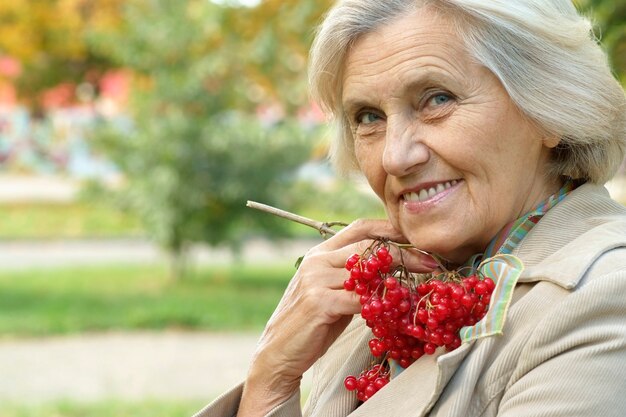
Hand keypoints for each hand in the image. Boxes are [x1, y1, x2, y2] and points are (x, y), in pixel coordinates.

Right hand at [237, 219, 436, 415]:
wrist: (278, 353)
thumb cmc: (312, 324)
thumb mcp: (332, 292)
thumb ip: (354, 279)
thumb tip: (391, 272)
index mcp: (319, 253)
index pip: (359, 228)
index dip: (389, 229)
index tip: (417, 238)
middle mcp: (316, 260)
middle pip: (368, 246)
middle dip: (404, 252)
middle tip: (431, 262)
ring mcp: (315, 280)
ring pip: (366, 270)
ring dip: (398, 278)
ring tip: (422, 284)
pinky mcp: (318, 302)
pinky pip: (359, 299)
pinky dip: (381, 305)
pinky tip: (397, 311)